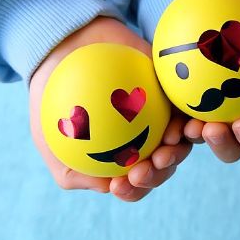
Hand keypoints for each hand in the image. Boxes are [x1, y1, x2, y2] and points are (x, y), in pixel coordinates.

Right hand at [29, 17, 191, 200]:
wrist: (65, 48)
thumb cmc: (55, 100)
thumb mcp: (52, 140)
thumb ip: (74, 171)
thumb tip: (109, 188)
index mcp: (123, 159)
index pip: (136, 183)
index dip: (134, 190)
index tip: (123, 184)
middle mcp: (148, 141)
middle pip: (163, 165)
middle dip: (158, 174)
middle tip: (146, 167)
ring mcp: (164, 115)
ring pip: (181, 141)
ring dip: (177, 152)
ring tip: (165, 149)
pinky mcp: (174, 91)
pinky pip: (187, 109)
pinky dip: (187, 122)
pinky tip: (178, 126)